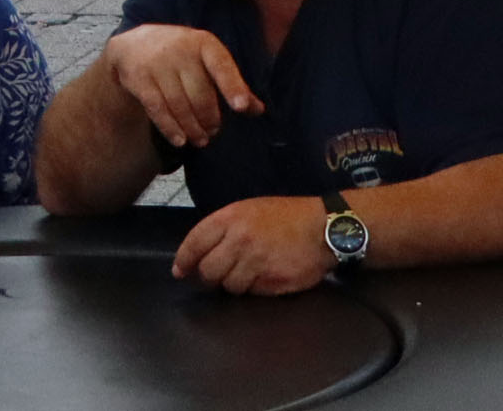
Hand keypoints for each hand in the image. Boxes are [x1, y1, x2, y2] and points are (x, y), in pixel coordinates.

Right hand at [103, 25, 262, 148]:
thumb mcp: (207, 62)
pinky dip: (170, 128)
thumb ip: (232, 84)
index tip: (241, 107)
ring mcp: (157, 63)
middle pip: (200, 94)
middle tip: (213, 131)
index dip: (233, 86)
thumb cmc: (183, 57)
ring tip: (200, 139)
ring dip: (192, 128)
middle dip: (210, 119)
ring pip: (179, 104)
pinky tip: (180, 140)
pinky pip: (157, 109)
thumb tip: (258, 110)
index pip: (221, 66)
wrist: (135, 45)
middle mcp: (180, 49)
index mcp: (203, 43)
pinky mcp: (139, 77)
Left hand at [171, 197, 332, 294]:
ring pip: (228, 286)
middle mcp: (238, 240)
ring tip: (246, 274)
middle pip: (208, 270)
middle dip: (208, 277)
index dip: (184, 260)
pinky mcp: (271, 280)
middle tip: (215, 277)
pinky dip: (253, 289)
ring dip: (233, 284)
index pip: (195, 243)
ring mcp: (255, 262)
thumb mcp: (250, 210)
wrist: (323, 227)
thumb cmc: (286, 216)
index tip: (179, 271)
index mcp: (230, 218)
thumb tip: (201, 250)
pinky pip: (251, 292)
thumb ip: (225, 228)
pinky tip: (263, 278)